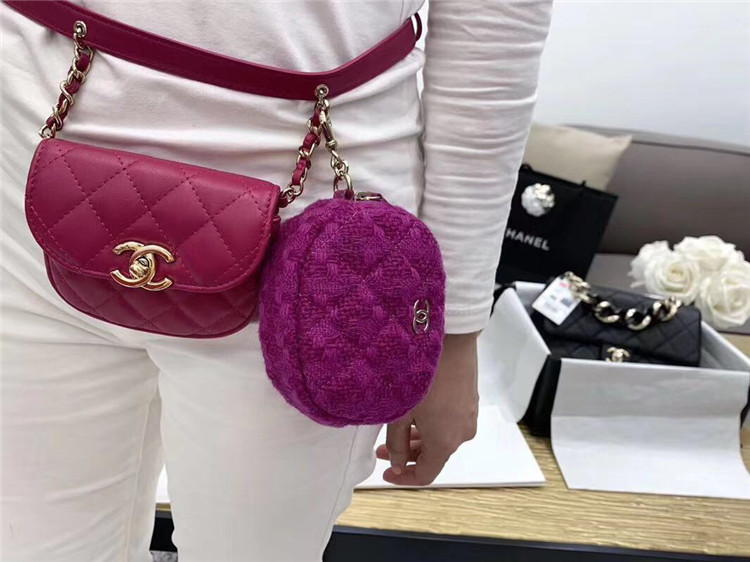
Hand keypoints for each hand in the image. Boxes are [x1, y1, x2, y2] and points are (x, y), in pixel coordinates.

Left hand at [376, 332, 478, 485]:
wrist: (451, 342)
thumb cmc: (423, 376)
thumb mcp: (401, 413)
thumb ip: (397, 444)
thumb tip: (398, 464)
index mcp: (445, 443)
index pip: (426, 475)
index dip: (404, 478)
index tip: (387, 473)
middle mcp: (462, 435)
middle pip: (434, 457)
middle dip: (408, 456)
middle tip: (384, 449)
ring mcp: (469, 417)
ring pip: (443, 439)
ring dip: (420, 440)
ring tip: (398, 430)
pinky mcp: (471, 402)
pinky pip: (451, 423)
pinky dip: (433, 427)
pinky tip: (417, 414)